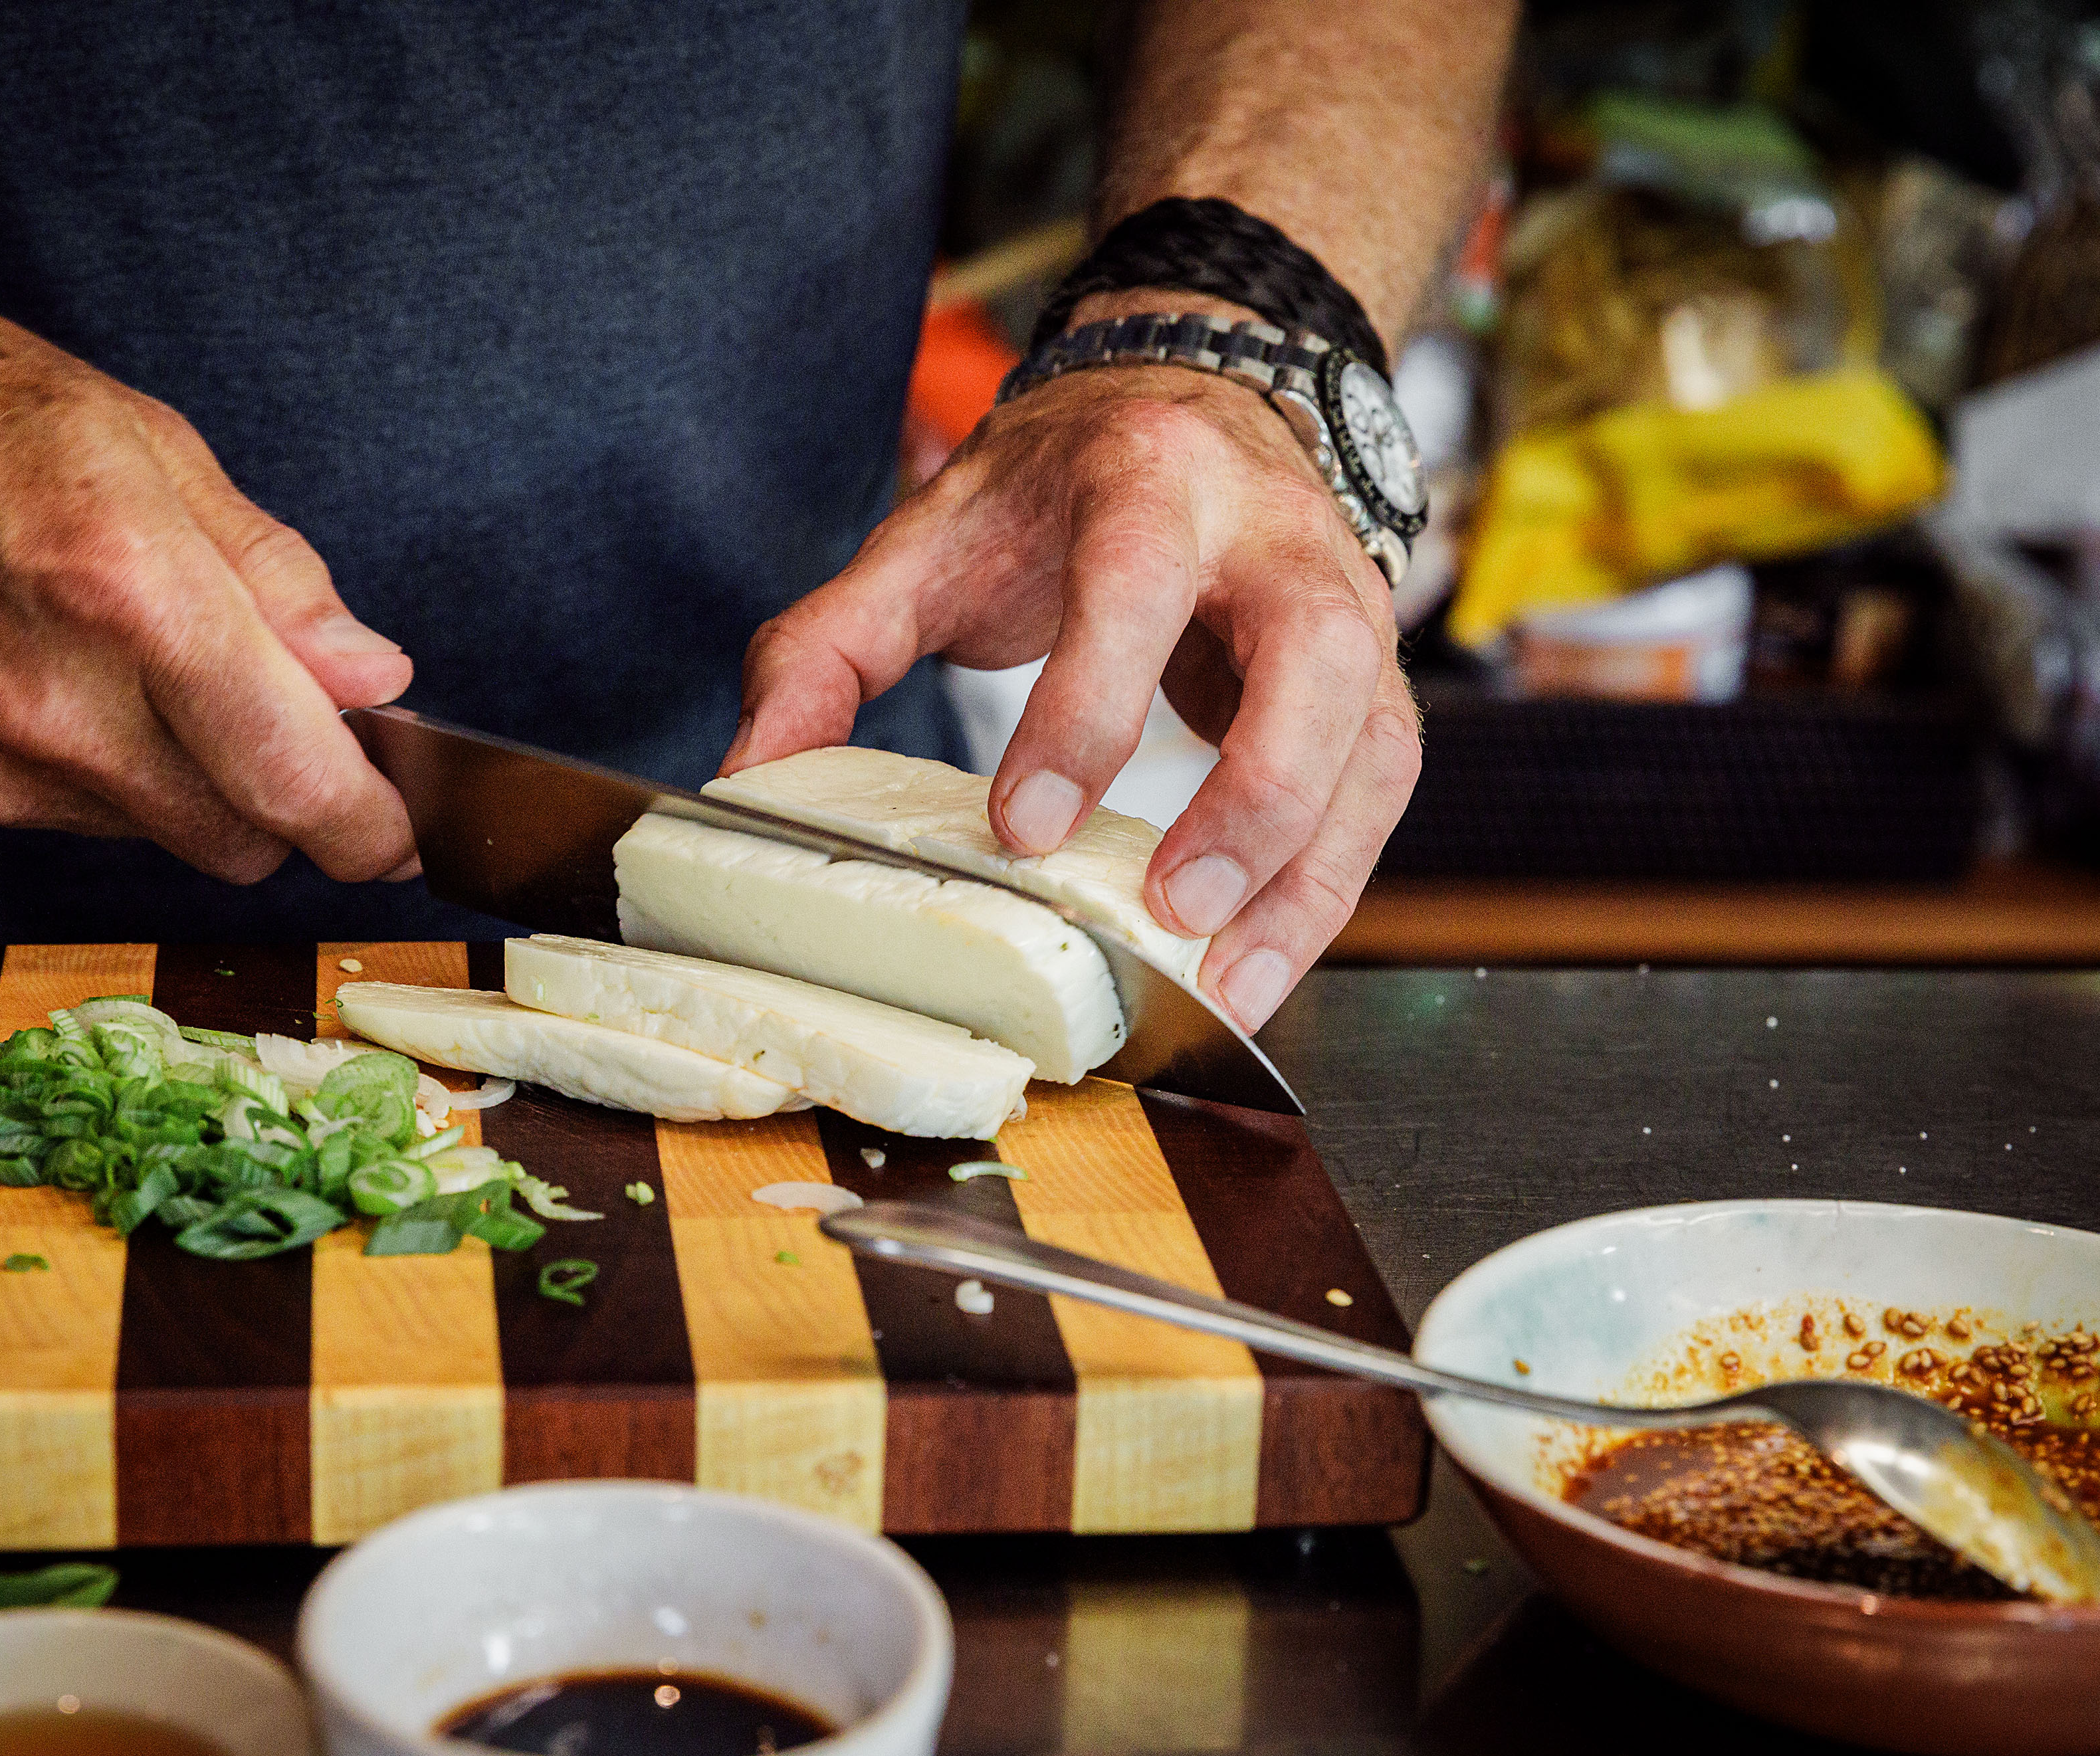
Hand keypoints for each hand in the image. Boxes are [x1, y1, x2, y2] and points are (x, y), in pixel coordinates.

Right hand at [0, 281, 417, 884]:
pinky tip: (44, 683)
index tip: (397, 831)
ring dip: (182, 784)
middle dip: (281, 800)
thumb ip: (277, 578)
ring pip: (154, 836)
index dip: (368, 826)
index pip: (294, 778)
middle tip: (276, 725)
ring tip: (130, 669)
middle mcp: (52, 705)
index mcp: (128, 593)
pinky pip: (61, 824)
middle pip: (239, 837)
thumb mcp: (149, 443)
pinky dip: (88, 779)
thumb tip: (372, 677)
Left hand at [726, 307, 1419, 1029]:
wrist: (1183, 402)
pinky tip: (1263, 960)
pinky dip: (1329, 883)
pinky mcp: (1371, 673)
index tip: (1025, 825)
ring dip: (1311, 872)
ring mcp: (1344, 600)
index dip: (1088, 707)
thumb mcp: (927, 542)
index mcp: (1148, 480)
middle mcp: (1271, 532)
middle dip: (1255, 794)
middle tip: (1172, 908)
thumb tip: (749, 769)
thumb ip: (828, 646)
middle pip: (1311, 653)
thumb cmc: (1055, 491)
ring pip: (1372, 738)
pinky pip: (1379, 786)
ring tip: (1233, 980)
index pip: (1134, 584)